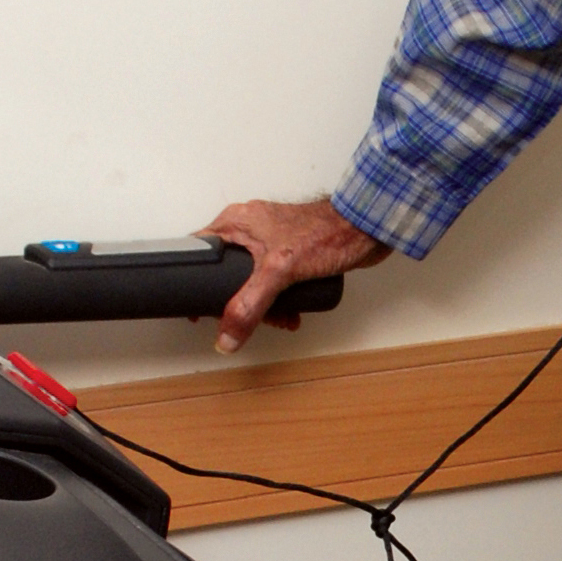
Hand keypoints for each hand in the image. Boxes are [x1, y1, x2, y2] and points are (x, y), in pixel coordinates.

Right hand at [203, 197, 388, 353]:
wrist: (366, 228)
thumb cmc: (326, 233)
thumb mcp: (278, 272)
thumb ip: (249, 305)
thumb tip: (226, 336)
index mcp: (236, 223)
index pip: (199, 252)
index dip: (195, 282)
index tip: (198, 308)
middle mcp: (249, 229)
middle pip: (226, 273)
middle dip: (238, 302)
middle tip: (246, 321)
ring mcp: (270, 240)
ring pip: (251, 280)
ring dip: (263, 306)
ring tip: (279, 320)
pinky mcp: (290, 252)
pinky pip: (273, 281)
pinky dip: (279, 299)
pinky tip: (292, 314)